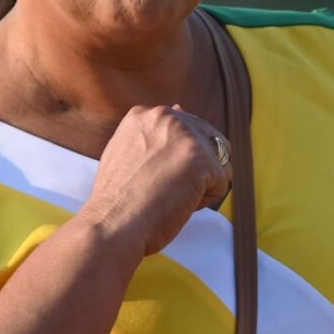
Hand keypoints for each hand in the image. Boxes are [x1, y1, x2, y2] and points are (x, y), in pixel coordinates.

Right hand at [79, 103, 230, 255]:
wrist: (112, 224)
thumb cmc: (117, 201)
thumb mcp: (126, 152)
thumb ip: (152, 133)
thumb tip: (180, 108)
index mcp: (144, 115)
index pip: (188, 131)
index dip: (180, 162)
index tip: (156, 178)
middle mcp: (165, 117)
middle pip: (208, 143)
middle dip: (195, 172)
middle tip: (164, 190)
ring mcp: (184, 135)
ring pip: (218, 162)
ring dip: (202, 185)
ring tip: (170, 196)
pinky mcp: (200, 158)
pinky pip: (222, 182)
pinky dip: (205, 200)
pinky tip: (179, 204)